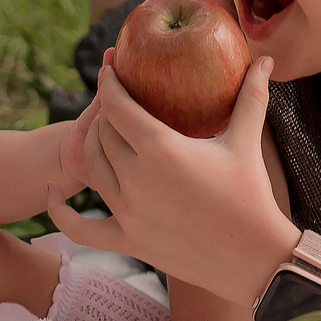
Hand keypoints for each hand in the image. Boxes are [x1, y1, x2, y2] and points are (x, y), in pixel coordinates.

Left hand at [47, 54, 292, 303]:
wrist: (254, 258)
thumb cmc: (253, 195)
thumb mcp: (246, 142)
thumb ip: (251, 97)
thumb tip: (266, 61)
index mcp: (161, 148)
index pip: (117, 106)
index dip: (108, 84)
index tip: (108, 69)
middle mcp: (136, 177)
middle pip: (102, 134)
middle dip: (105, 113)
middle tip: (114, 102)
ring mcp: (128, 212)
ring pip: (91, 168)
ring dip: (91, 146)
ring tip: (101, 133)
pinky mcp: (127, 241)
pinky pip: (80, 227)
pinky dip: (61, 210)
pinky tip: (54, 190)